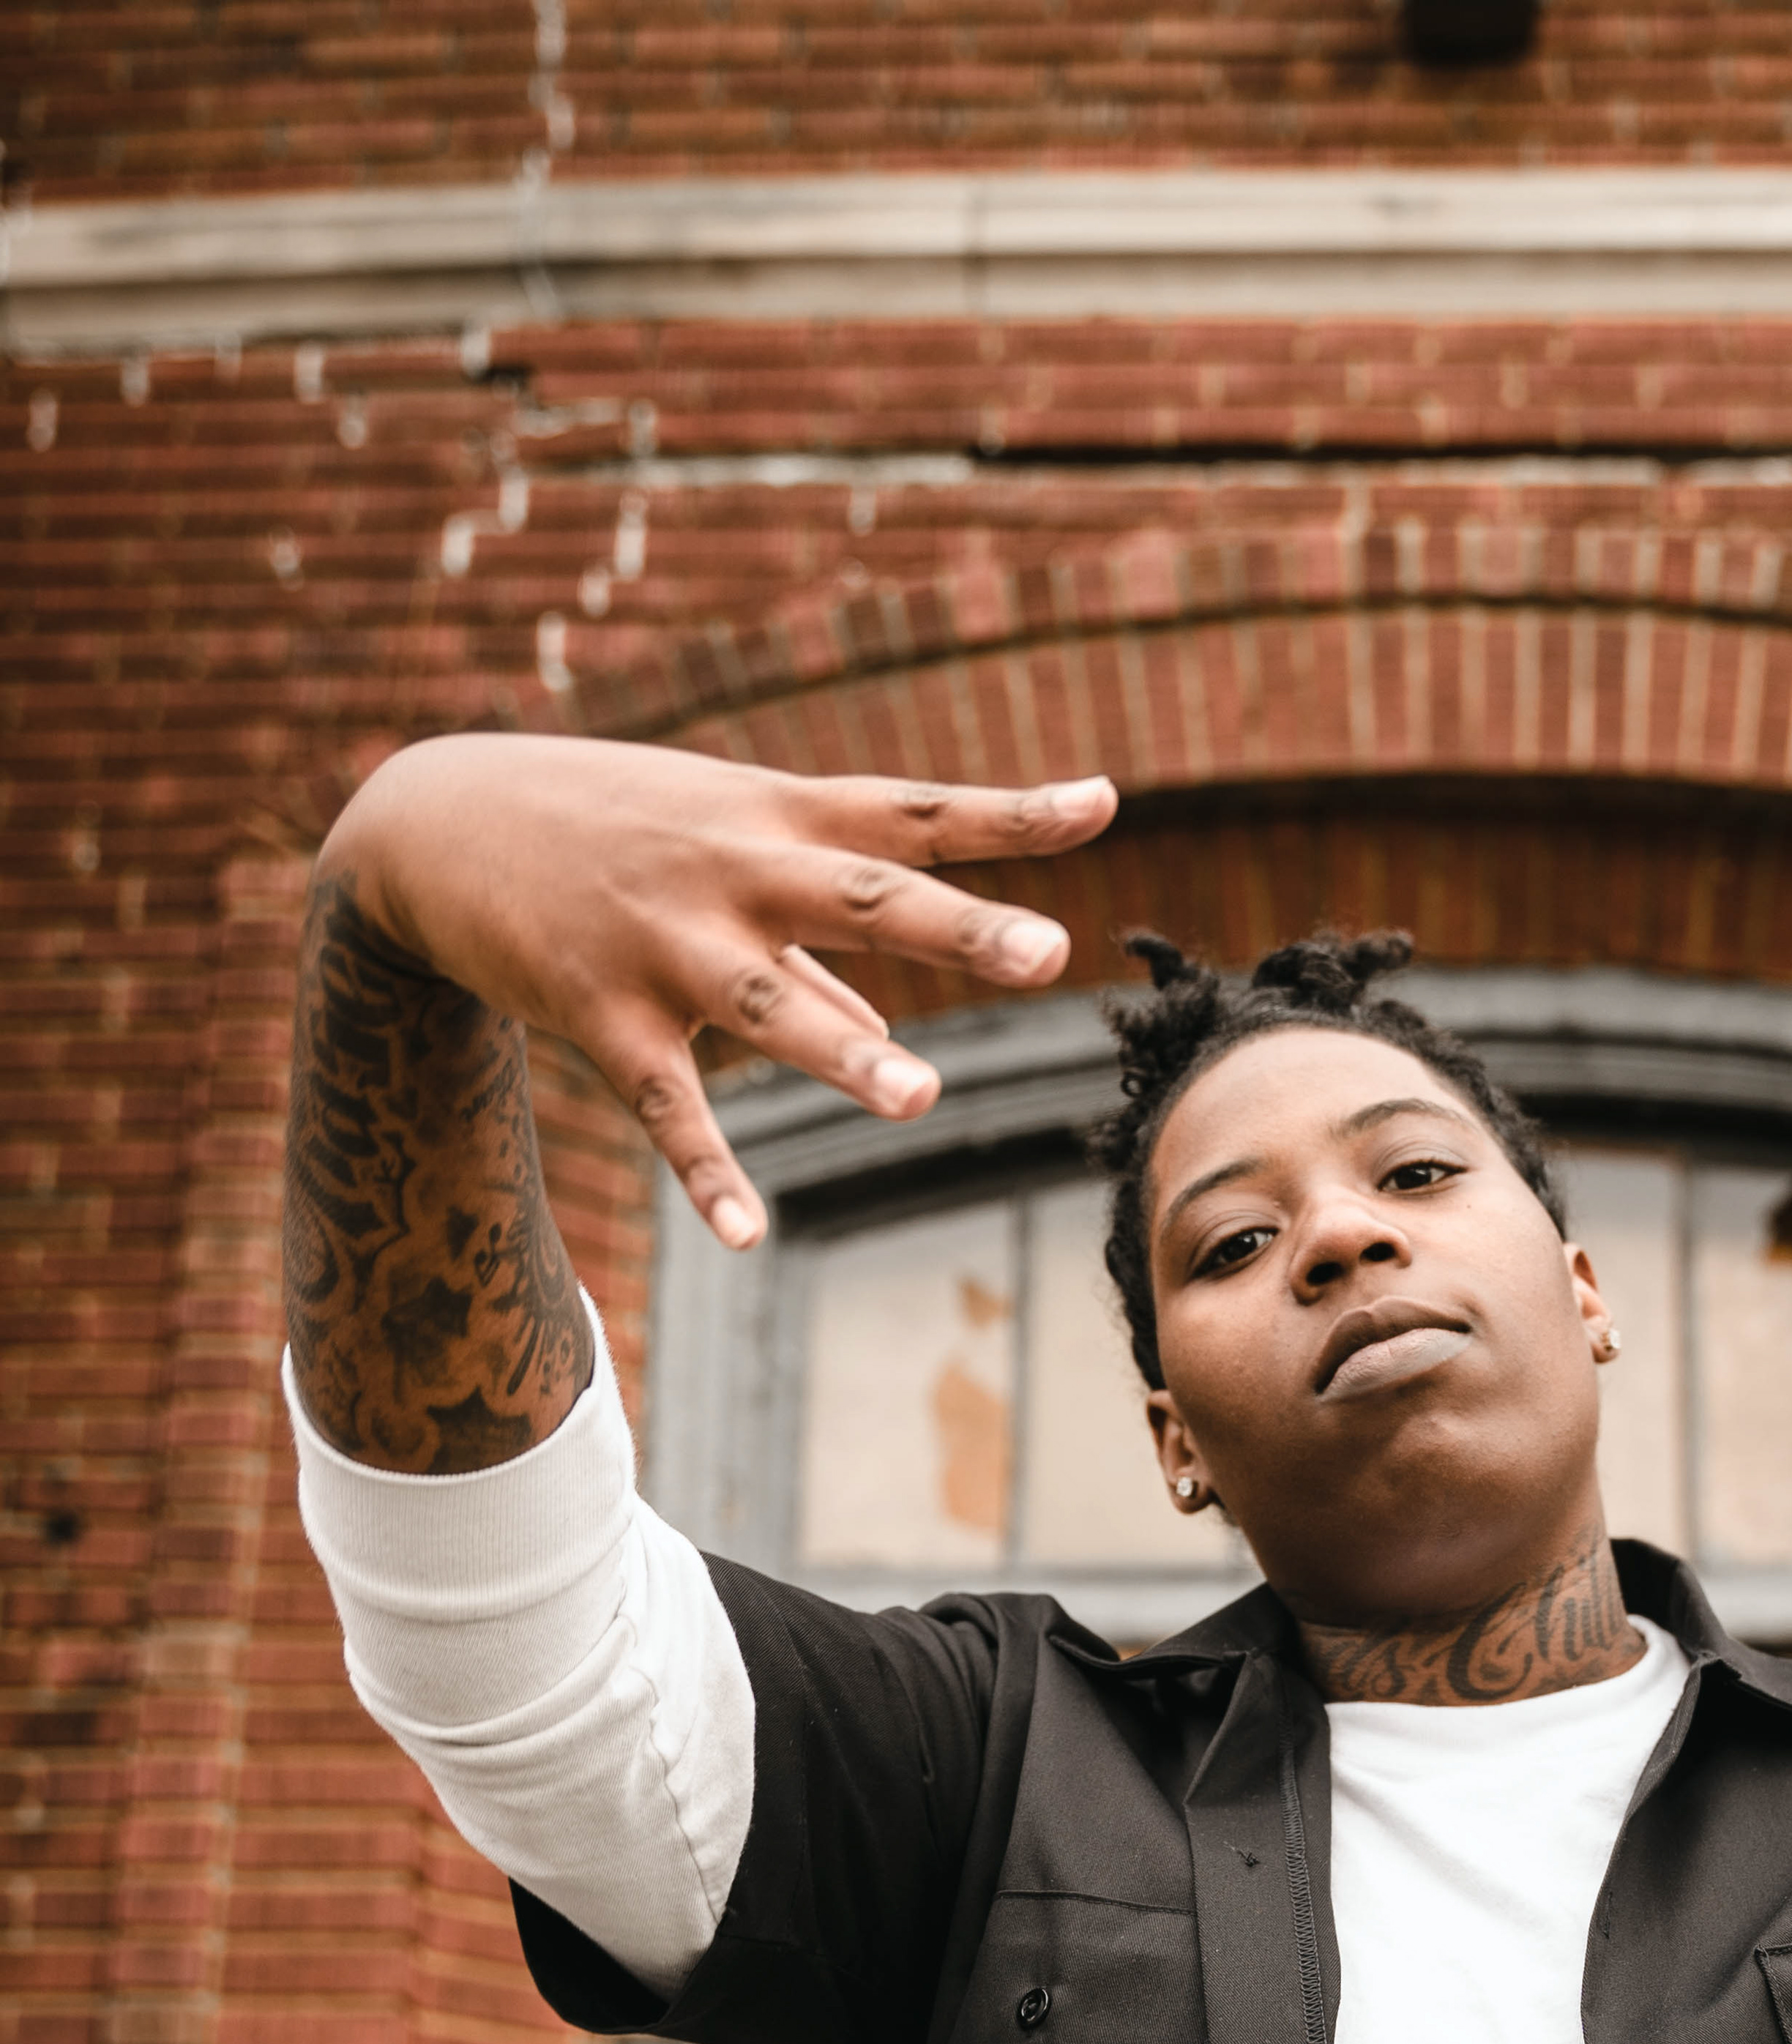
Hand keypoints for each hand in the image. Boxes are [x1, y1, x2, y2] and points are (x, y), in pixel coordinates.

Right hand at [323, 734, 1118, 1246]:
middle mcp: (733, 873)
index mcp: (778, 820)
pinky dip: (707, 1173)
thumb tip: (903, 992)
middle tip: (1048, 952)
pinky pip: (666, 1108)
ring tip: (918, 1096)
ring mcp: (664, 947)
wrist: (435, 821)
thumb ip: (823, 923)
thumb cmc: (612, 828)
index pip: (914, 813)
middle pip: (864, 900)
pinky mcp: (599, 1017)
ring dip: (844, 1053)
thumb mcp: (724, 842)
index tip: (1105, 806)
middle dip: (956, 929)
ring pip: (769, 1005)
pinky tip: (749, 1237)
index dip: (1010, 815)